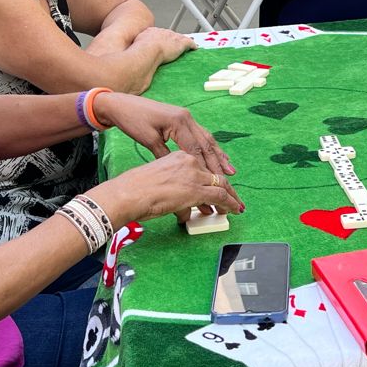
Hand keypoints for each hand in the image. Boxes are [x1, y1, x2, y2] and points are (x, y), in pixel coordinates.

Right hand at [91, 152, 242, 224]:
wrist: (129, 194)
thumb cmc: (136, 190)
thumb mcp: (159, 183)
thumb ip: (174, 192)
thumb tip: (184, 208)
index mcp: (178, 157)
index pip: (202, 167)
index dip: (213, 179)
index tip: (218, 186)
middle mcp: (189, 162)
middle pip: (215, 175)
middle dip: (227, 188)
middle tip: (234, 198)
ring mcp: (194, 175)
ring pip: (222, 185)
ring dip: (231, 197)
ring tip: (236, 206)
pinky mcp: (197, 190)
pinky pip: (220, 197)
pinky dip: (230, 204)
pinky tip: (234, 210)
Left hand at [92, 92, 234, 177]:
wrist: (122, 104)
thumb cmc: (133, 121)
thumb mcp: (149, 140)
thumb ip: (166, 155)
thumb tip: (180, 172)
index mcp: (179, 122)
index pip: (197, 148)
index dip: (207, 166)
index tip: (215, 181)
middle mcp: (187, 118)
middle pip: (206, 143)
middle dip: (218, 161)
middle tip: (230, 176)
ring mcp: (186, 117)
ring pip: (207, 138)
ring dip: (218, 154)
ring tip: (229, 168)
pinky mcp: (182, 119)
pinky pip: (200, 134)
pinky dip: (209, 146)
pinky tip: (215, 154)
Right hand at [134, 26, 194, 62]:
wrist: (148, 50)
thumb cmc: (140, 50)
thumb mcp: (134, 47)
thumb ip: (135, 49)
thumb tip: (130, 56)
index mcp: (152, 32)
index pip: (159, 33)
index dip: (162, 39)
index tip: (162, 43)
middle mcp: (163, 32)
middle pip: (170, 34)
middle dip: (173, 39)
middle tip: (174, 45)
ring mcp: (173, 37)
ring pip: (180, 38)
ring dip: (183, 41)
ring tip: (186, 44)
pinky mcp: (181, 44)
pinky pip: (189, 43)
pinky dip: (192, 45)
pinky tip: (195, 48)